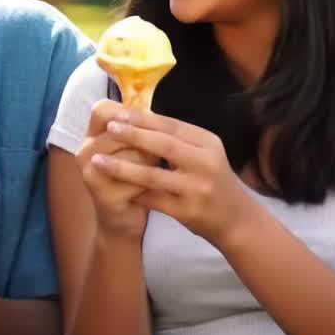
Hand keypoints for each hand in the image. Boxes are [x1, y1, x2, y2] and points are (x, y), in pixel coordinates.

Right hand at [74, 99, 150, 239]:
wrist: (121, 224)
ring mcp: (91, 173)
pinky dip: (153, 183)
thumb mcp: (131, 150)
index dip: (128, 114)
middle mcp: (84, 151)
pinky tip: (155, 190)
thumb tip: (154, 116)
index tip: (146, 127)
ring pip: (135, 152)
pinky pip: (139, 179)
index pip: (103, 109)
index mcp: (90, 137)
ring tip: (158, 172)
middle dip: (148, 140)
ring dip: (154, 161)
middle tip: (158, 155)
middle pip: (125, 130)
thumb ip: (136, 131)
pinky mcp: (105, 195)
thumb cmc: (132, 181)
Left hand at [90, 107, 254, 247]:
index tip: (117, 113)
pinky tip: (112, 186)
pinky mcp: (188, 212)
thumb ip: (177, 138)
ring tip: (97, 161)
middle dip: (133, 135)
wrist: (236, 220)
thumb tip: (137, 116)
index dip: (143, 119)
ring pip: (153, 175)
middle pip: (164, 145)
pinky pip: (153, 199)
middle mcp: (206, 163)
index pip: (172, 125)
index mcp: (208, 143)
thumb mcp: (203, 154)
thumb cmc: (212, 180)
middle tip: (108, 128)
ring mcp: (197, 189)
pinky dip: (131, 191)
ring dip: (121, 168)